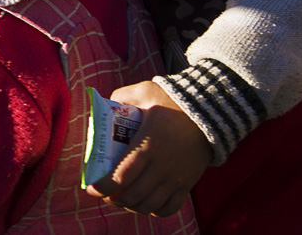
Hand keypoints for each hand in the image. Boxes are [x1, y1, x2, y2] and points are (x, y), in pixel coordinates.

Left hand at [85, 80, 211, 216]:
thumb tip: (103, 103)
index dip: (104, 187)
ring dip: (131, 206)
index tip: (91, 189)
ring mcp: (176, 178)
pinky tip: (143, 203)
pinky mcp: (187, 183)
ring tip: (120, 199)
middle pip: (133, 195)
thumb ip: (122, 96)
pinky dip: (154, 210)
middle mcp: (162, 167)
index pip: (122, 176)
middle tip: (103, 194)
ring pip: (150, 205)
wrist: (210, 112)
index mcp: (148, 146)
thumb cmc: (173, 101)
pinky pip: (170, 208)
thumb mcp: (145, 92)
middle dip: (113, 199)